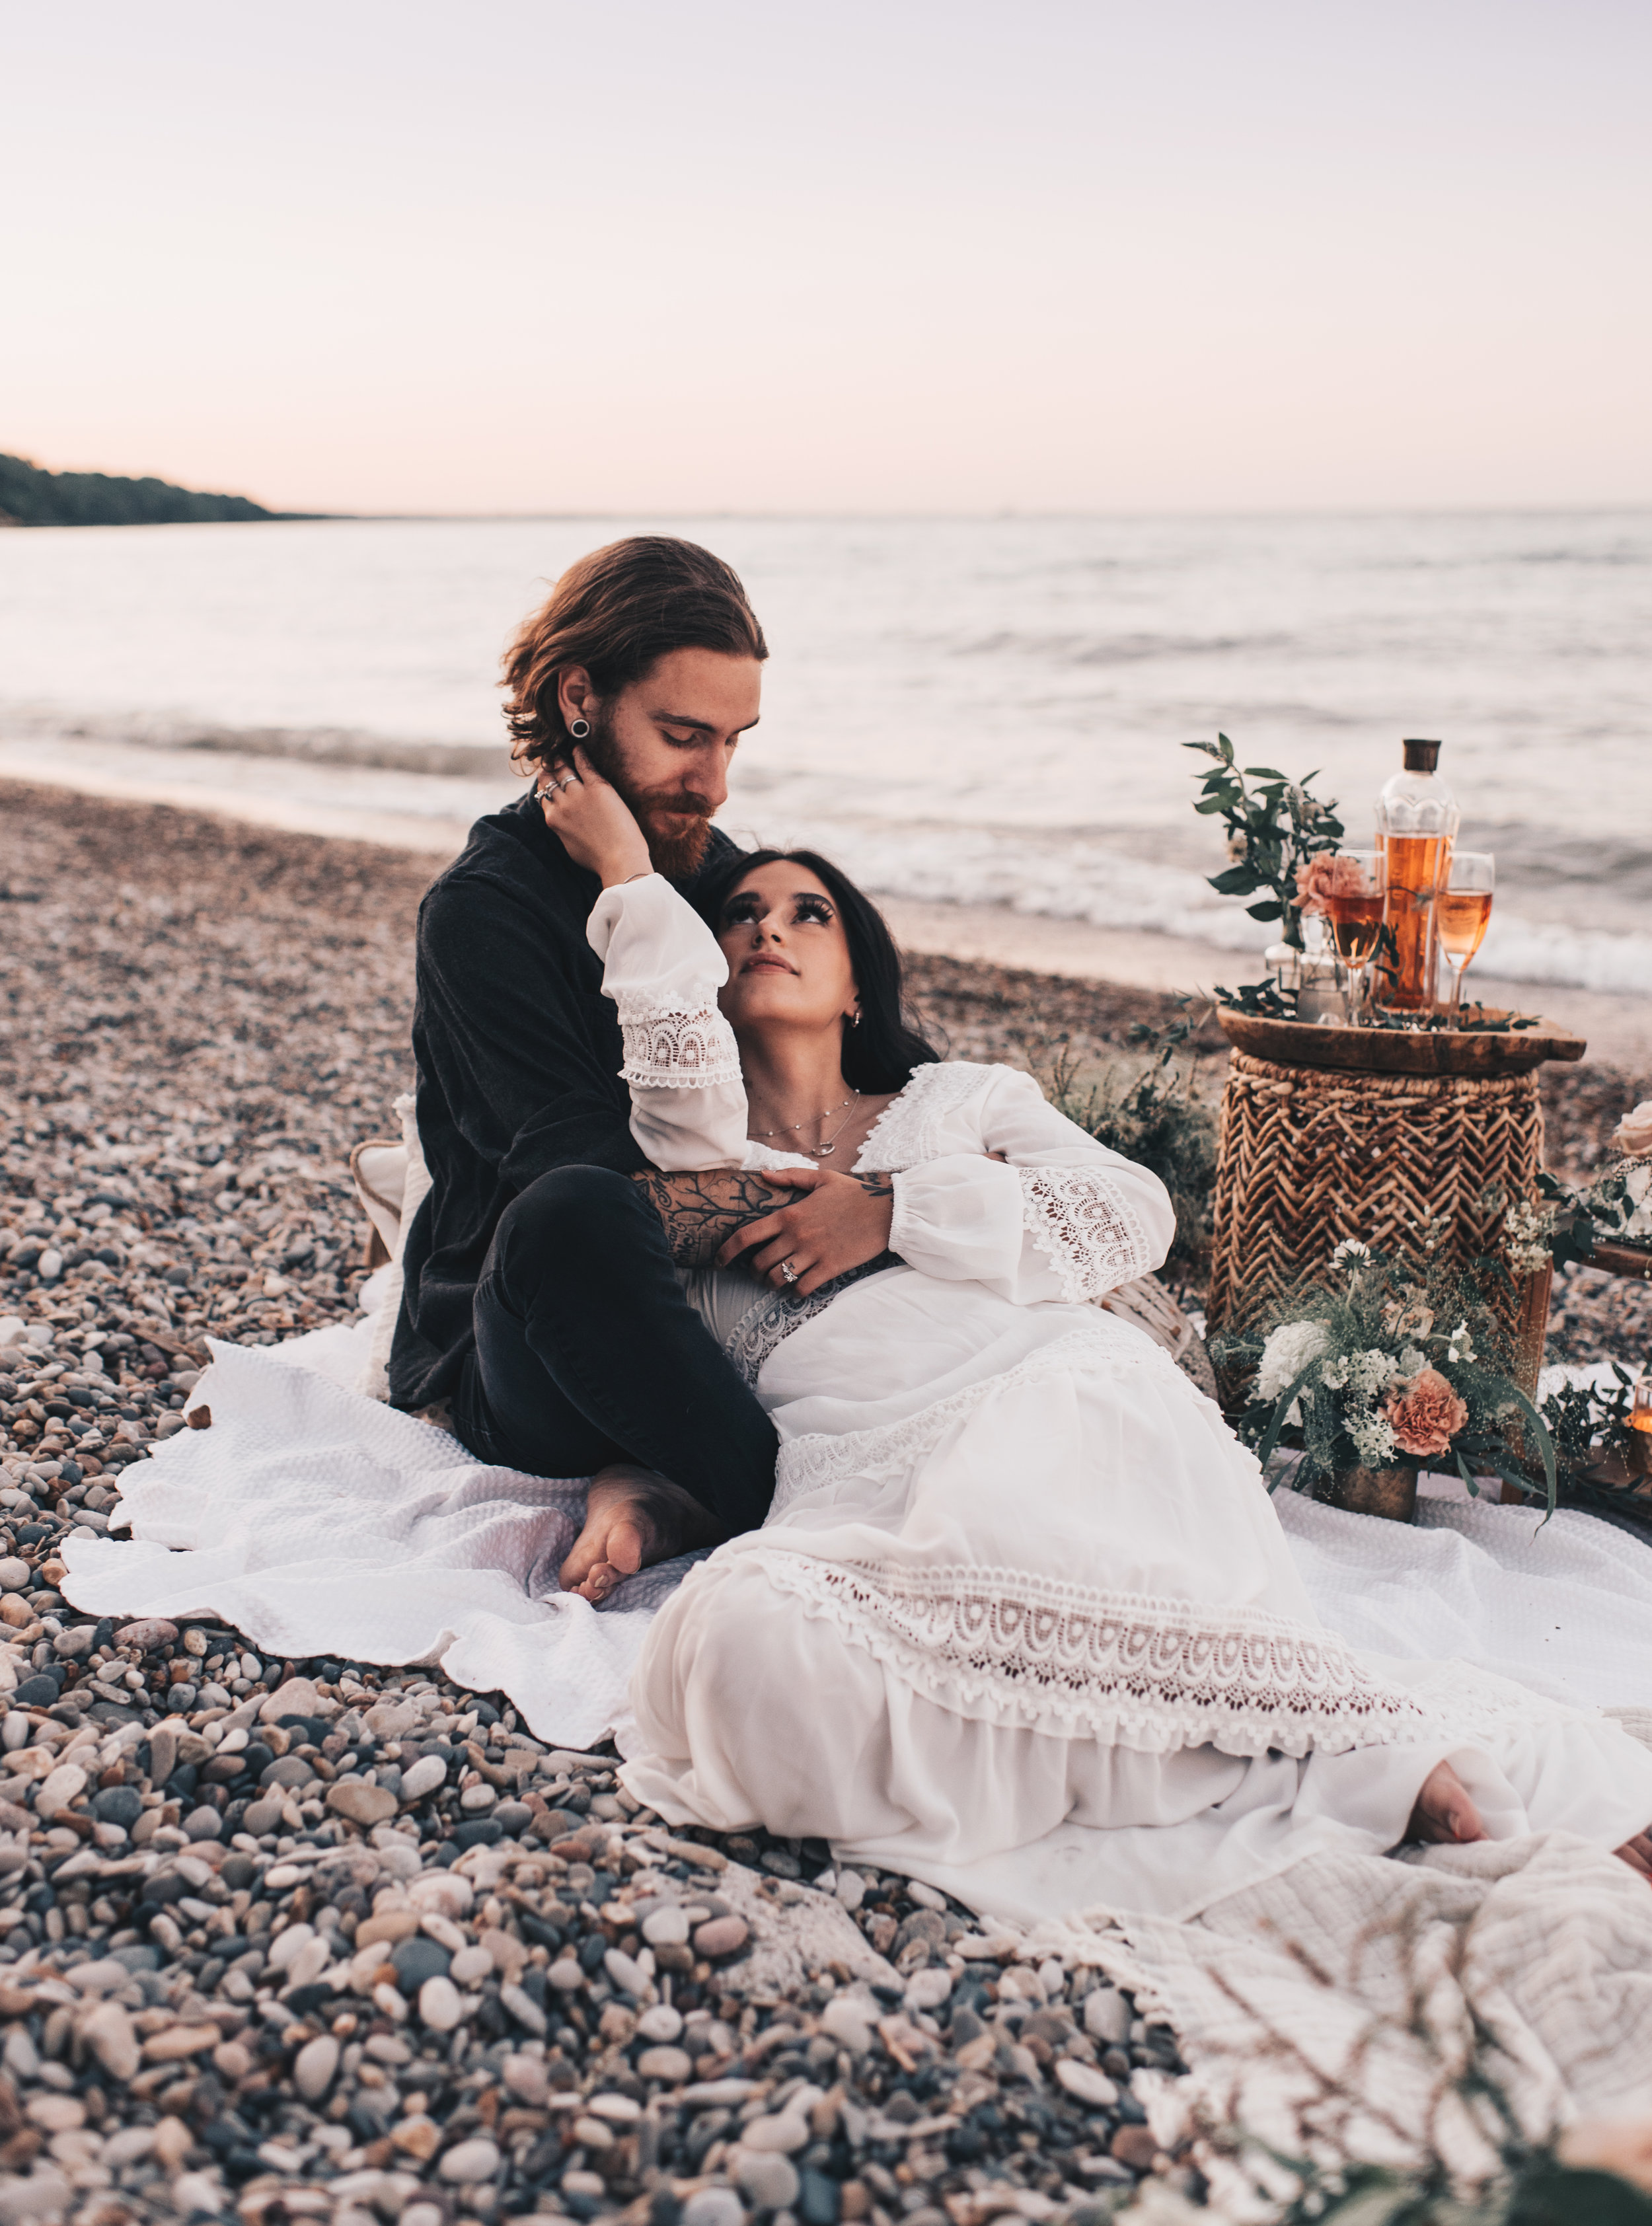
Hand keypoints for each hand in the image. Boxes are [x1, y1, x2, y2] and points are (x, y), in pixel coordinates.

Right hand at [537, 745, 651, 885]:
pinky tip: (578, 747)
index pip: (544, 795)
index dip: (546, 784)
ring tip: (563, 752)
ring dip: (562, 759)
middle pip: (550, 778)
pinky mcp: (597, 787)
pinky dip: (579, 754)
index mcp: (553, 819)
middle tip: (552, 759)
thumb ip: (562, 829)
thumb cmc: (598, 859)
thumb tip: (561, 823)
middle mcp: (562, 804)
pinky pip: (584, 764)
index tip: (549, 777)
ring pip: (563, 769)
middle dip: (549, 767)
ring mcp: (578, 794)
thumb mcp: (570, 846)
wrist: (619, 860)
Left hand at [715, 1166, 894, 1295]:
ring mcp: (813, 1253)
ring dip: (772, 1284)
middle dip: (754, 1272)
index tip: (720, 1261)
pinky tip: (799, 1287)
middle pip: (760, 1263)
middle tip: (758, 1273)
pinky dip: (796, 1292)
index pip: (747, 1235)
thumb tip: (763, 1175)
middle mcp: (797, 1236)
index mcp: (790, 1214)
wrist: (887, 1211)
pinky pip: (803, 1288)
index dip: (727, 1251)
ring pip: (778, 1279)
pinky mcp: (830, 1268)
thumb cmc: (854, 1194)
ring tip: (776, 1282)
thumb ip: (790, 1176)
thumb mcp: (821, 1178)